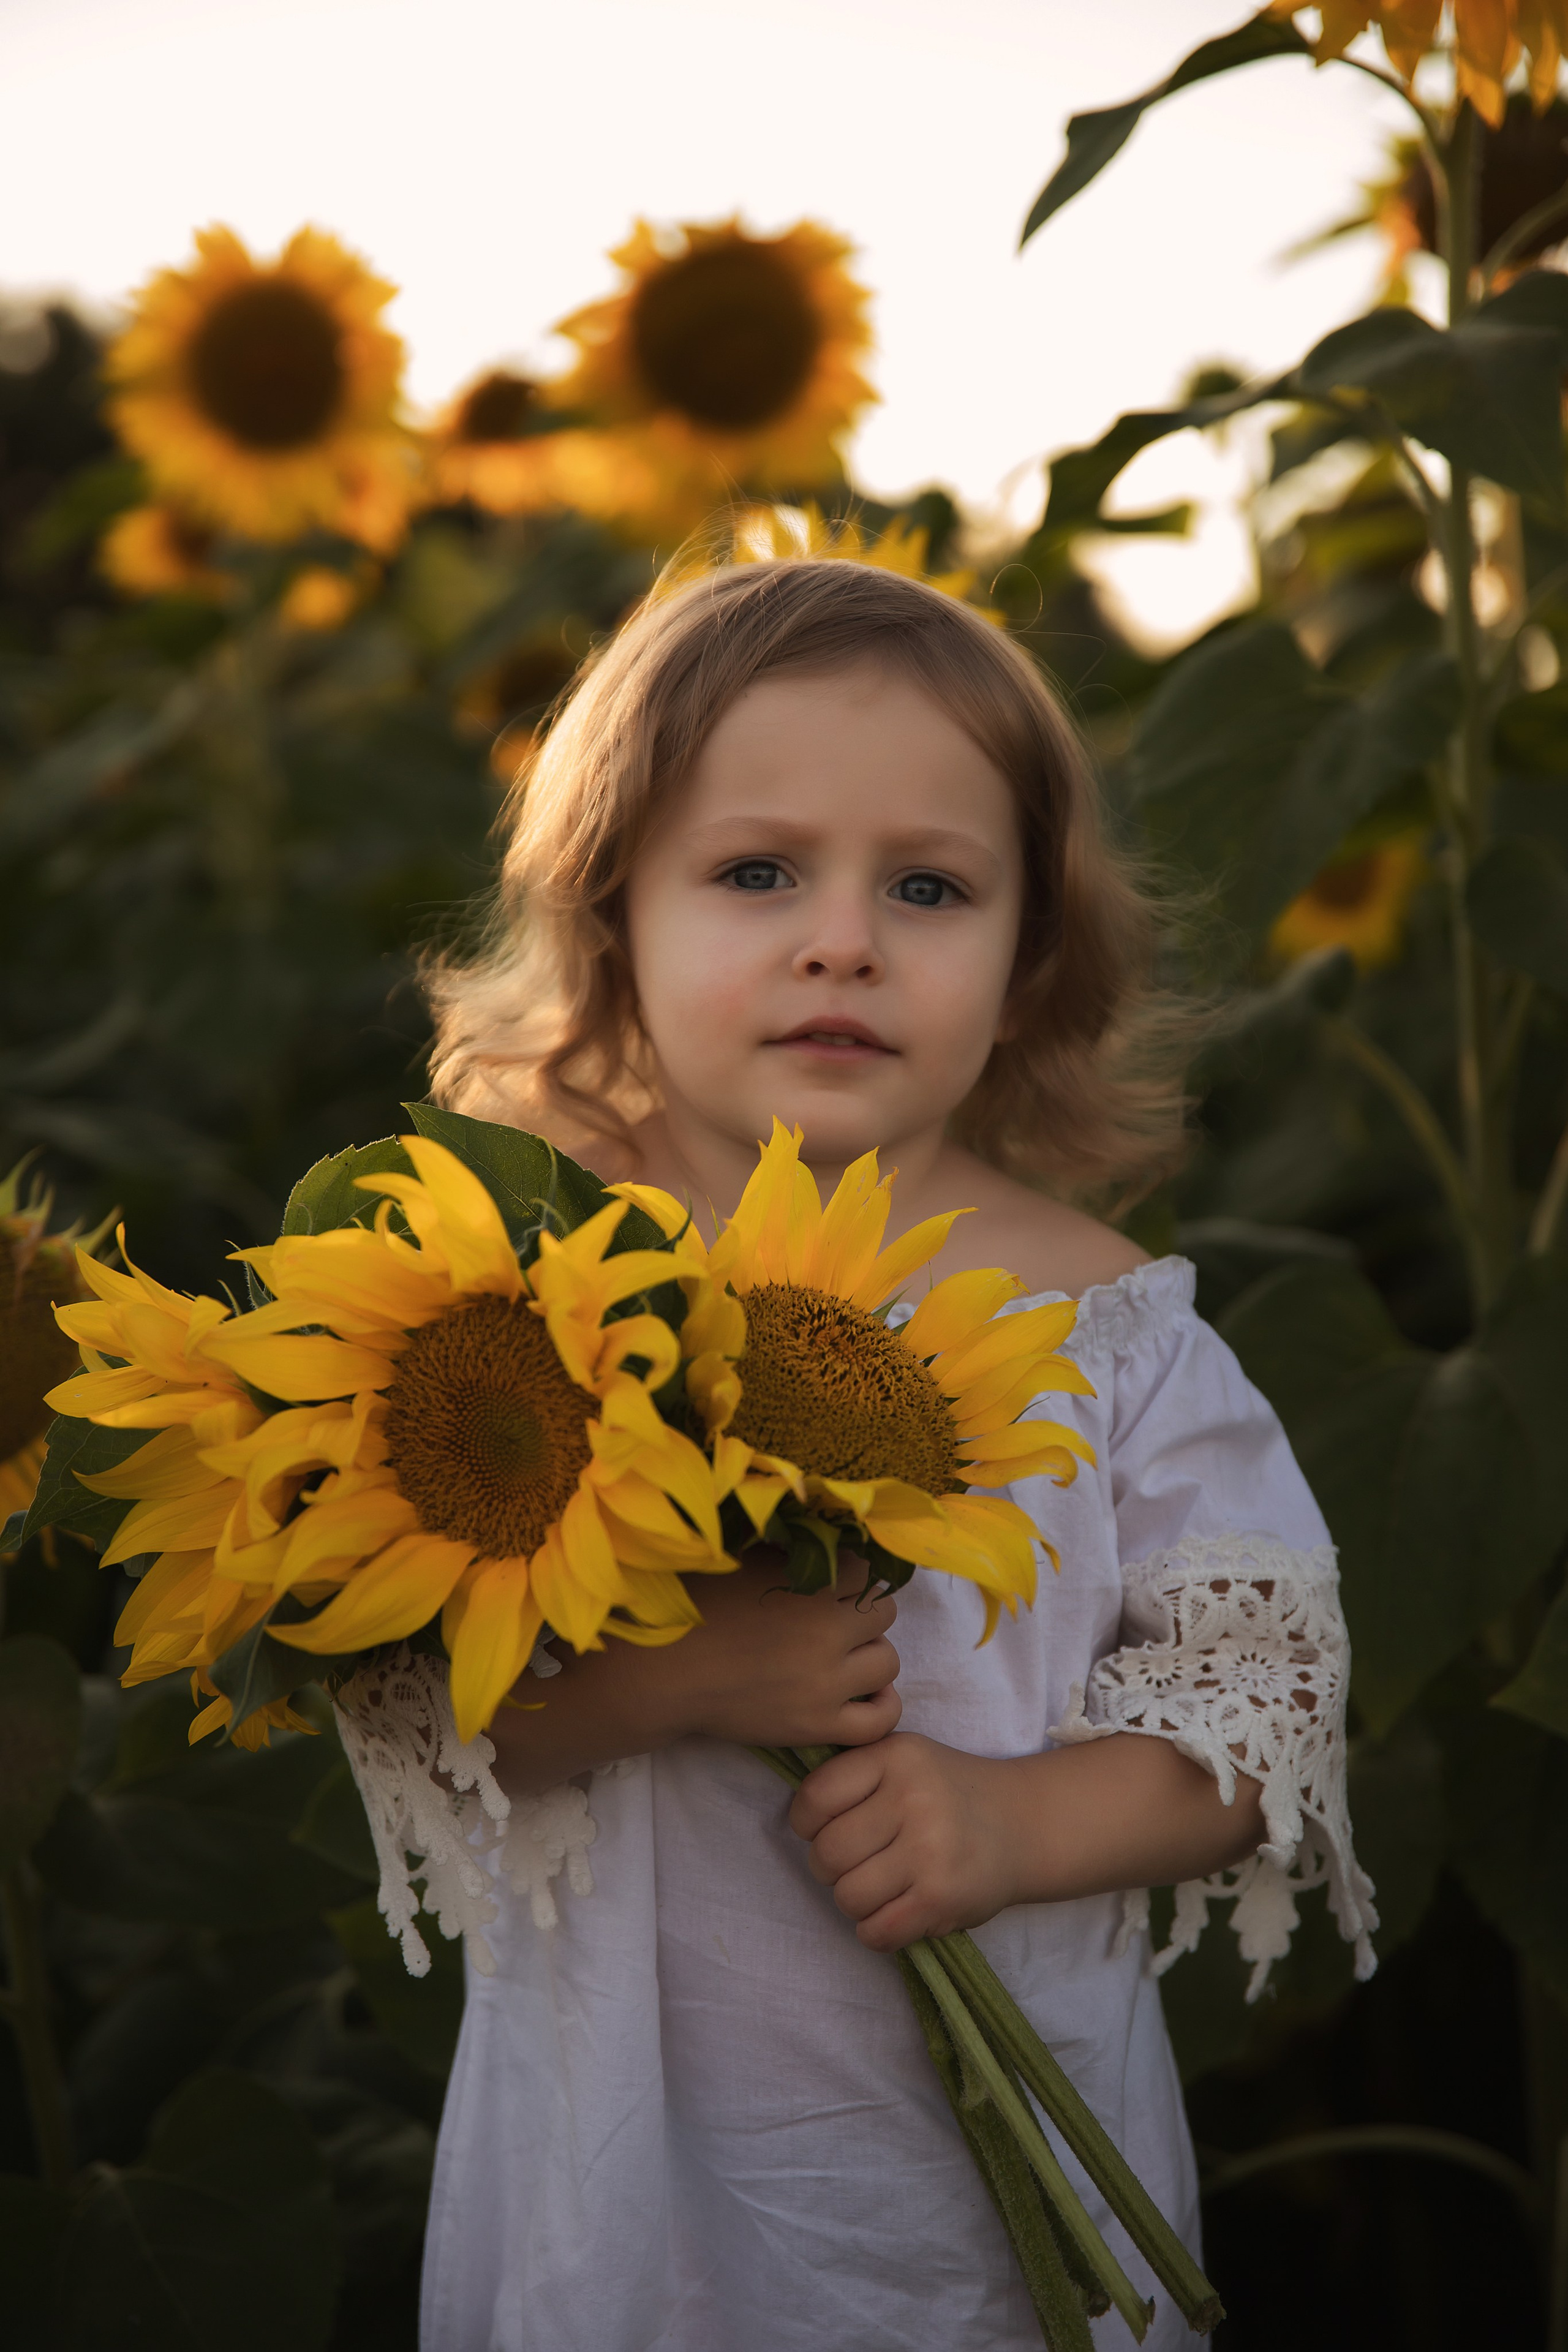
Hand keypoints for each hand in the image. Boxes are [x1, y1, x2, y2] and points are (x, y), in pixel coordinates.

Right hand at [485, 1551, 899, 1798]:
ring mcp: (826, 1684)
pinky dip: (880, 1704)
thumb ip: (790, 1549)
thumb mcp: (743, 1559)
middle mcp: (828, 1631)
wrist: (661, 1673)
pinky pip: (879, 1719)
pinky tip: (860, 1692)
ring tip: (839, 1655)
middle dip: (861, 1612)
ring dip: (868, 1654)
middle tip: (831, 1618)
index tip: (833, 1581)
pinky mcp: (818, 1725)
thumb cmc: (696, 1606)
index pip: (868, 1569)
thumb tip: (827, 1534)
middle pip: (883, 1613)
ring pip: (888, 1662)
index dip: (852, 1574)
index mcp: (812, 1583)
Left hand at [788, 1732, 1268, 1952]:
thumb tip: (796, 1816)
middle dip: (829, 1868)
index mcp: (897, 1757)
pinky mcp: (942, 1899)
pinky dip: (874, 1931)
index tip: (821, 1828)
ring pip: (848, 1897)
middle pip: (827, 1855)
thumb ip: (854, 1774)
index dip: (806, 1823)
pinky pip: (876, 1931)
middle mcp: (914, 1799)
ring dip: (852, 1902)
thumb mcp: (904, 1759)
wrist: (1024, 1824)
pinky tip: (892, 1915)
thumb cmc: (947, 1792)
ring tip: (876, 1889)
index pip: (815, 1799)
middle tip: (852, 1864)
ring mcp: (930, 1851)